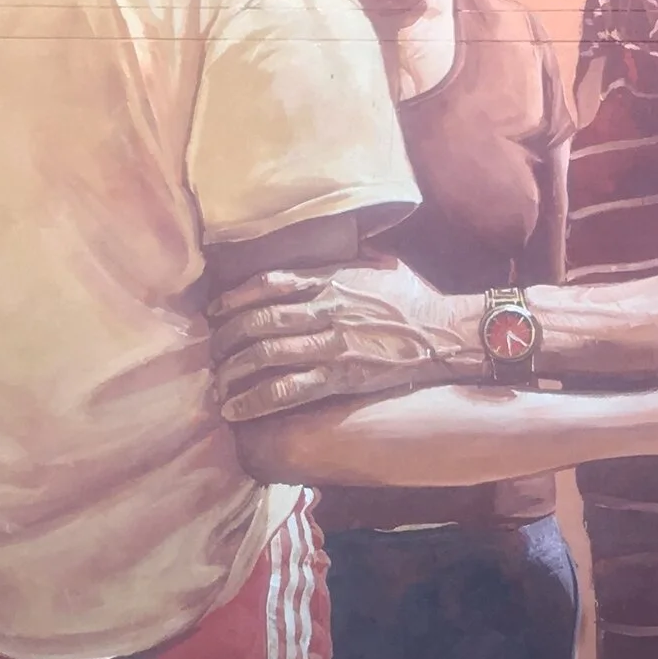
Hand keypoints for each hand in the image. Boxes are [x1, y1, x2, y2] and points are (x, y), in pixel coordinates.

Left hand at [210, 258, 483, 422]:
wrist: (446, 333)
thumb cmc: (416, 299)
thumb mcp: (379, 265)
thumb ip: (347, 260)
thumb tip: (334, 248)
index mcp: (332, 278)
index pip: (269, 282)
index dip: (235, 297)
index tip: (215, 311)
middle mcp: (326, 307)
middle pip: (259, 320)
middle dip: (227, 340)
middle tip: (211, 355)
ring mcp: (332, 343)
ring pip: (267, 354)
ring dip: (233, 373)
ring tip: (216, 388)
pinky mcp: (342, 376)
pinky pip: (289, 389)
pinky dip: (257, 400)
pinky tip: (237, 410)